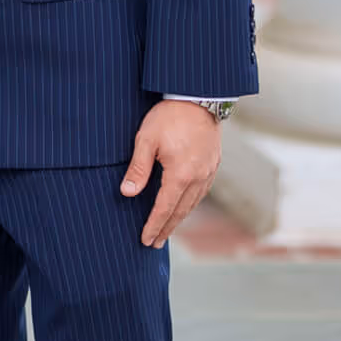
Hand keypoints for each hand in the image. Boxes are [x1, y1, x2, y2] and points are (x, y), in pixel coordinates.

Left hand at [121, 100, 221, 247]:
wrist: (199, 96)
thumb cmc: (169, 116)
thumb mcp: (146, 139)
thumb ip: (138, 169)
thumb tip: (127, 193)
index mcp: (181, 175)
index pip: (164, 209)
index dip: (154, 226)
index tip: (145, 240)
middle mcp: (198, 178)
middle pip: (180, 212)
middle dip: (166, 229)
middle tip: (154, 244)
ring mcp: (208, 172)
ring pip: (192, 203)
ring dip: (178, 219)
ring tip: (166, 230)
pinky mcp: (213, 164)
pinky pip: (201, 192)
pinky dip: (190, 204)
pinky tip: (183, 207)